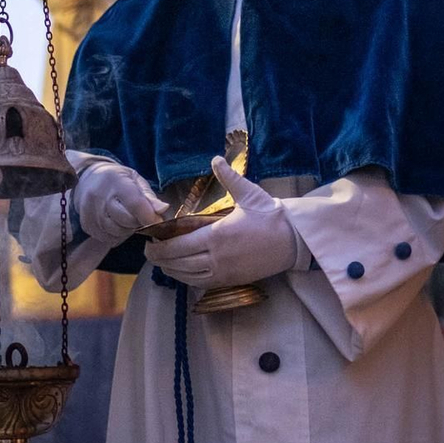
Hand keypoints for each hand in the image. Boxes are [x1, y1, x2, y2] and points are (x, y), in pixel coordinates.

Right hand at [74, 160, 165, 244]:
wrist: (88, 179)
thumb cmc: (117, 180)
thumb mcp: (135, 180)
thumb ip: (149, 196)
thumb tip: (163, 209)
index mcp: (115, 181)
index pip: (135, 204)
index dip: (149, 216)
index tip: (157, 220)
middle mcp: (99, 196)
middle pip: (125, 220)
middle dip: (137, 222)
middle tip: (139, 216)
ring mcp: (89, 212)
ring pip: (117, 232)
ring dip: (127, 229)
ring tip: (127, 218)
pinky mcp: (86, 224)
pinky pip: (108, 238)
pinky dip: (117, 235)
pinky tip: (117, 223)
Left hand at [146, 158, 304, 288]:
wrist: (294, 240)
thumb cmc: (270, 216)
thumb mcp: (249, 194)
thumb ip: (229, 178)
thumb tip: (216, 158)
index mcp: (217, 235)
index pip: (178, 245)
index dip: (160, 247)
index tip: (149, 243)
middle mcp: (218, 257)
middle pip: (179, 264)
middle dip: (160, 260)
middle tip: (149, 254)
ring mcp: (225, 272)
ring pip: (188, 276)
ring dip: (172, 271)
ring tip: (162, 263)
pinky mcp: (232, 280)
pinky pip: (203, 283)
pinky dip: (188, 279)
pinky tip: (182, 272)